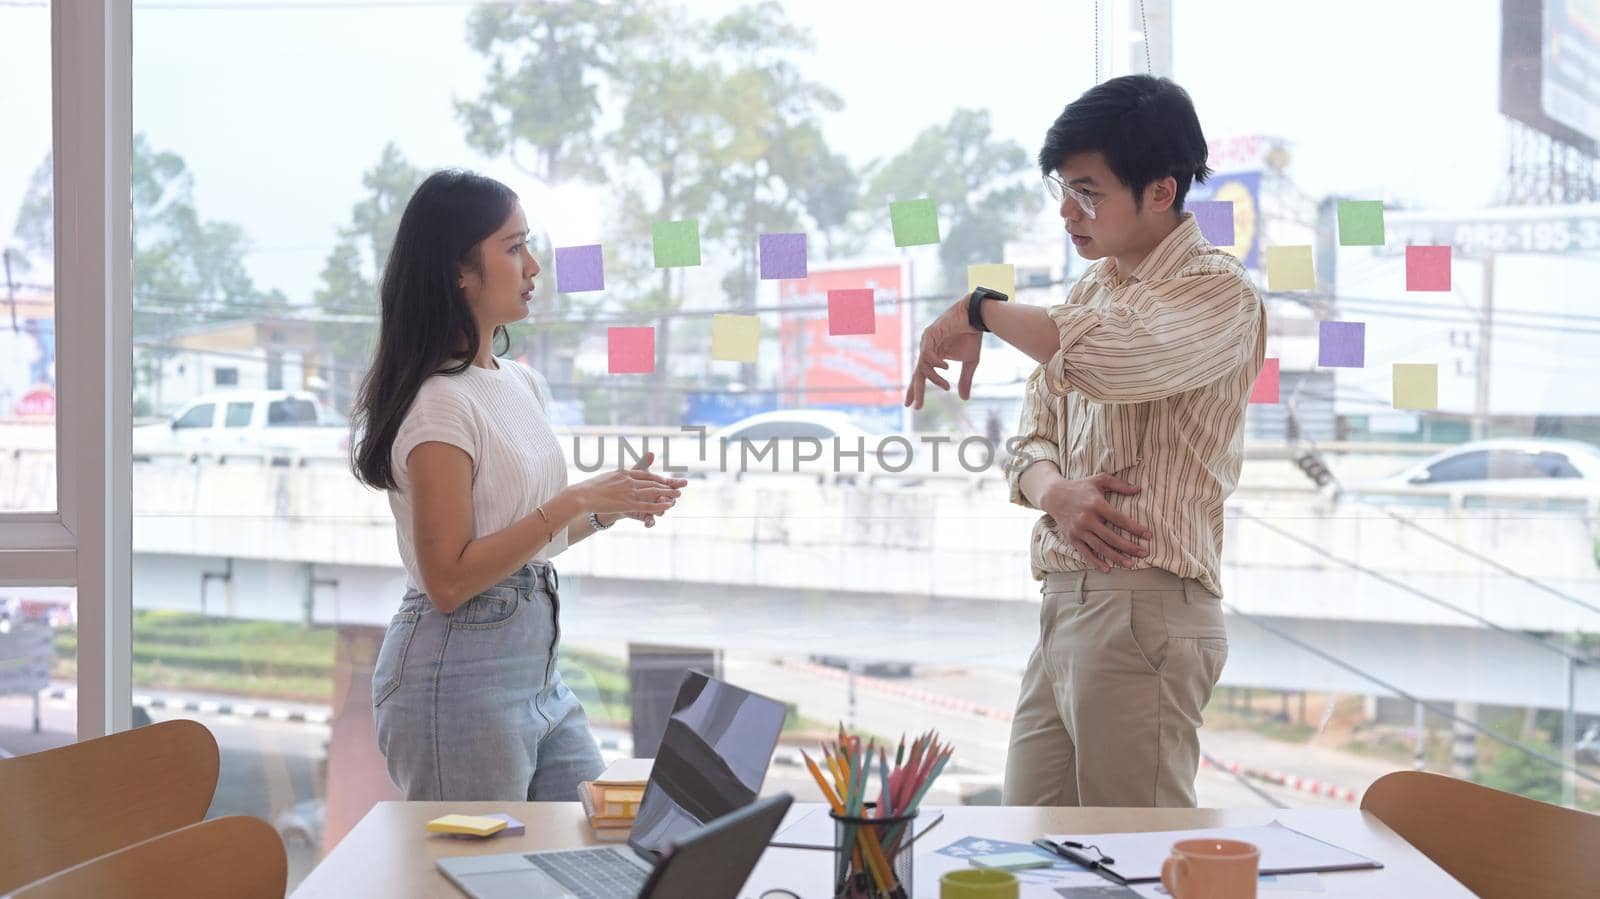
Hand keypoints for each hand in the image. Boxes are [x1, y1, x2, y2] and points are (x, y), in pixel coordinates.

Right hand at [577, 451, 686, 516]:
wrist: (582, 495)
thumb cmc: (591, 488)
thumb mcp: (608, 477)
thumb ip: (618, 476)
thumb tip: (622, 476)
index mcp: (624, 473)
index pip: (646, 474)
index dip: (658, 478)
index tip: (667, 480)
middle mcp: (629, 480)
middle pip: (653, 481)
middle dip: (667, 484)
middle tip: (680, 484)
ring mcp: (629, 491)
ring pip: (653, 492)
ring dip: (667, 493)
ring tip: (679, 494)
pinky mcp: (628, 503)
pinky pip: (647, 504)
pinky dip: (659, 505)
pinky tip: (668, 506)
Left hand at [624, 452, 678, 527]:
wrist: (616, 497)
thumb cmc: (630, 483)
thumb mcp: (635, 473)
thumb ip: (643, 465)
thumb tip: (651, 453)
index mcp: (658, 486)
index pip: (671, 484)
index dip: (678, 483)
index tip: (684, 482)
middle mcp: (658, 497)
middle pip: (669, 498)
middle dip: (670, 498)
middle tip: (669, 497)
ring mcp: (652, 508)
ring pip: (661, 510)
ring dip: (661, 510)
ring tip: (659, 509)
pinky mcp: (644, 516)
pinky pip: (650, 521)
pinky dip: (650, 523)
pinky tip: (648, 523)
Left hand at [904, 295, 981, 409]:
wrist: (976, 317)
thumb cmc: (972, 336)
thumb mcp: (970, 362)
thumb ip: (965, 380)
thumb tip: (964, 399)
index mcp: (934, 356)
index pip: (921, 375)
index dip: (916, 390)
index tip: (913, 406)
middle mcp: (927, 349)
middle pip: (917, 372)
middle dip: (916, 390)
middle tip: (916, 406)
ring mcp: (927, 341)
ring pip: (923, 365)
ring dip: (934, 378)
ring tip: (946, 386)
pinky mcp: (930, 334)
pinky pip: (927, 353)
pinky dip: (935, 363)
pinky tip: (945, 367)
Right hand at [1038, 474, 1151, 572]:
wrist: (1054, 496)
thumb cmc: (1080, 487)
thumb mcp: (1099, 480)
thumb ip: (1119, 484)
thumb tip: (1138, 489)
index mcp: (1096, 504)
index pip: (1120, 519)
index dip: (1135, 528)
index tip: (1148, 535)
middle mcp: (1087, 519)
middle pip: (1112, 537)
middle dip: (1129, 547)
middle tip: (1144, 553)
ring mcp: (1079, 530)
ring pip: (1100, 547)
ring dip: (1116, 557)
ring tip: (1130, 564)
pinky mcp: (1072, 538)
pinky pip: (1085, 552)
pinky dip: (1096, 562)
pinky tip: (1107, 569)